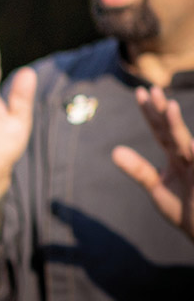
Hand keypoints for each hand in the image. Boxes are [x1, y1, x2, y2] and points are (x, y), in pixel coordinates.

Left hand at [113, 87, 193, 240]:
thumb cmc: (186, 211)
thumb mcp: (157, 189)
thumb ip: (139, 170)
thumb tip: (115, 151)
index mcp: (176, 158)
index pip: (161, 131)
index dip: (151, 112)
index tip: (140, 92)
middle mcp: (189, 159)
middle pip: (174, 131)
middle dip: (163, 111)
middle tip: (152, 89)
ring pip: (188, 145)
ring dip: (178, 127)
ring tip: (169, 107)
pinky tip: (191, 147)